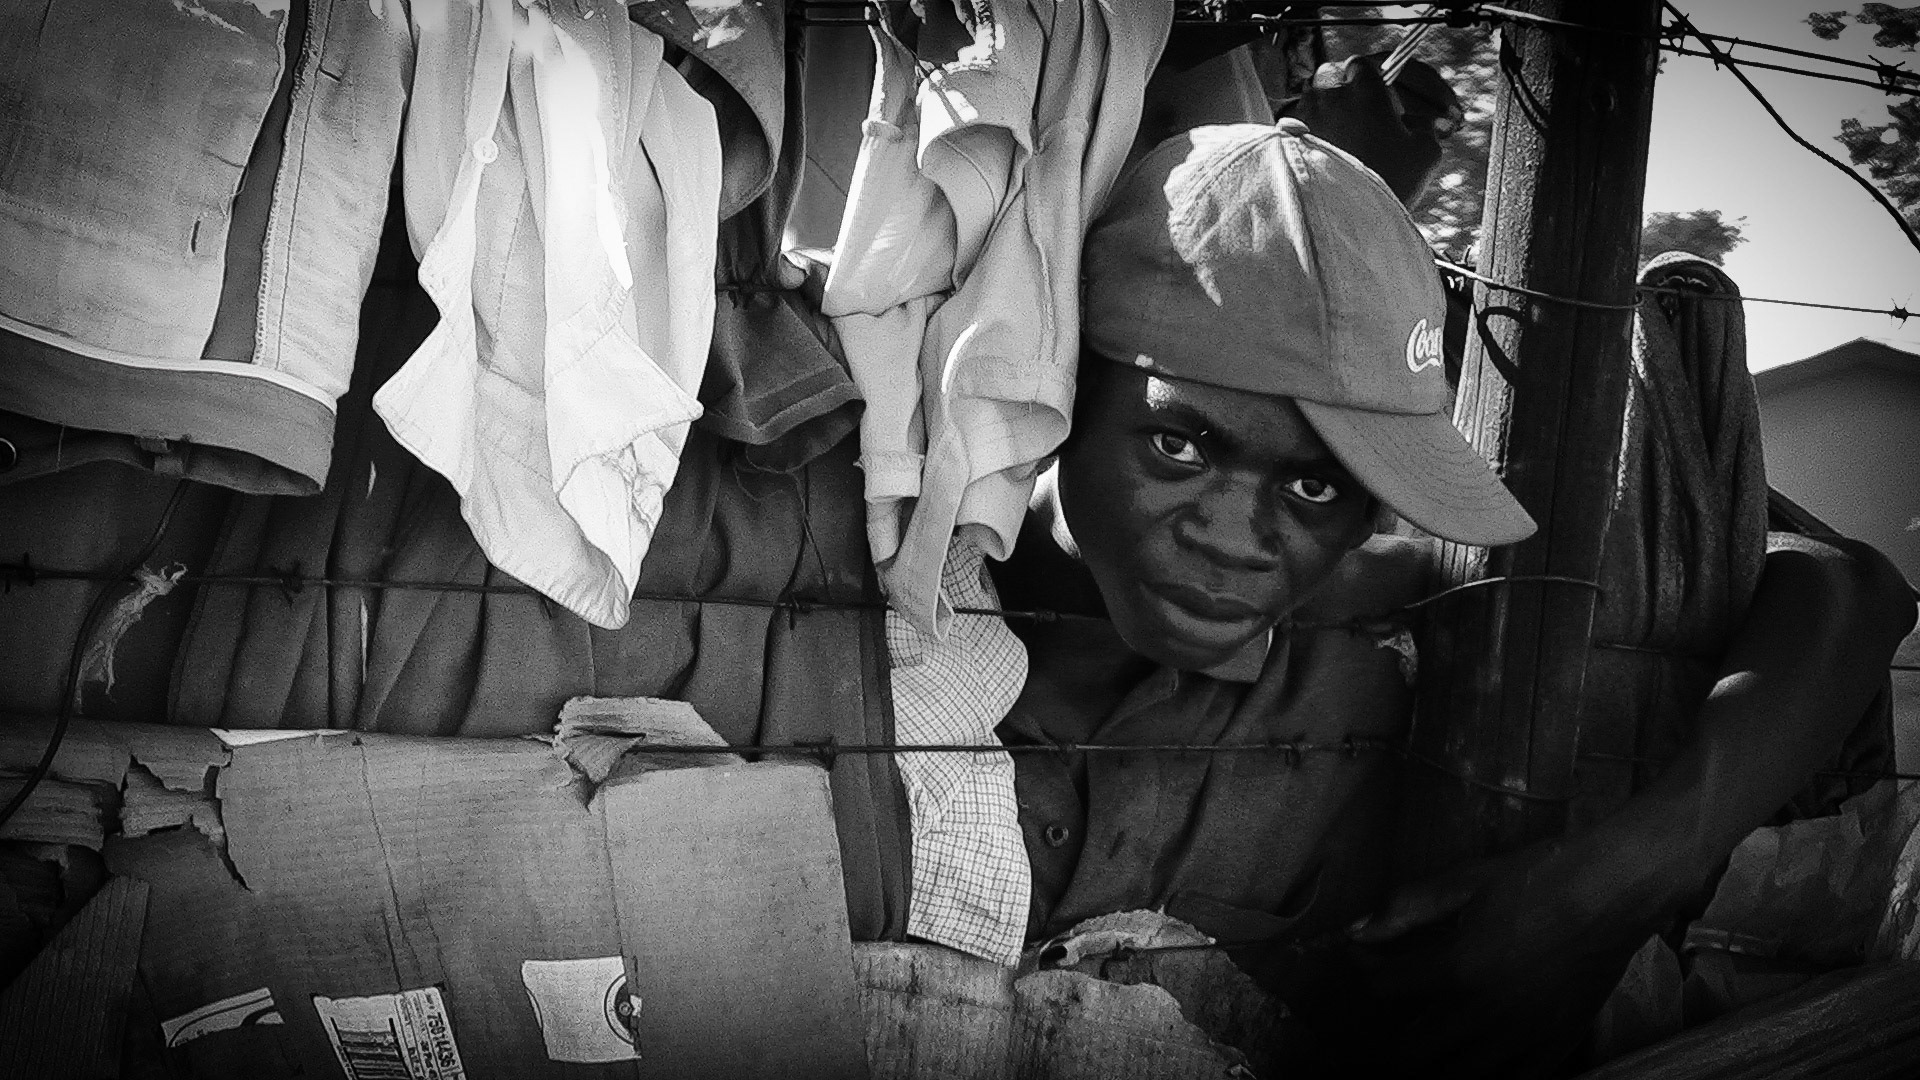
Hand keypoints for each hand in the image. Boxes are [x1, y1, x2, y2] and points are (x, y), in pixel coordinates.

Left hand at [1346, 836, 1674, 1075]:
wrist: (1612, 892)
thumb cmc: (1539, 878)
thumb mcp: (1465, 881)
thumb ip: (1408, 907)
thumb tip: (1361, 927)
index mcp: (1456, 970)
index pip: (1386, 988)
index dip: (1366, 972)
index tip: (1364, 961)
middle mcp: (1483, 1014)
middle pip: (1412, 1051)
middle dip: (1387, 1039)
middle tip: (1381, 1024)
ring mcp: (1521, 1036)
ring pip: (1459, 1076)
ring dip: (1432, 1063)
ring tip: (1422, 1048)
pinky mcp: (1554, 1044)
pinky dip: (1488, 1074)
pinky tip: (1477, 1059)